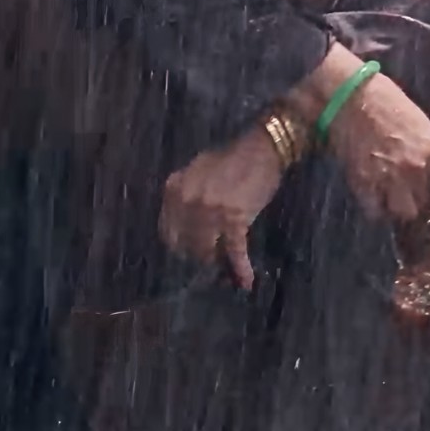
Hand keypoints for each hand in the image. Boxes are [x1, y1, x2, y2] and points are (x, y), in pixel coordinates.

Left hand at [160, 122, 284, 290]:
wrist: (262, 149)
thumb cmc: (231, 159)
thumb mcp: (196, 171)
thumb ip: (185, 194)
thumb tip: (184, 222)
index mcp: (174, 188)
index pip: (167, 230)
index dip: (178, 245)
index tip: (188, 252)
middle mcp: (186, 201)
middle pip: (185, 244)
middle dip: (197, 256)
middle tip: (209, 262)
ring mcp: (209, 211)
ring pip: (206, 250)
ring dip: (216, 262)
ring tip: (224, 270)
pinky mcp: (234, 219)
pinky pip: (235, 250)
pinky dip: (241, 267)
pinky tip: (246, 281)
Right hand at [318, 66, 429, 227]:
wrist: (351, 96)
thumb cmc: (388, 103)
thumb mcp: (422, 127)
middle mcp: (417, 169)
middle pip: (425, 207)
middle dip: (418, 205)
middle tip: (409, 198)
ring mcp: (390, 178)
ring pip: (402, 213)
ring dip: (396, 208)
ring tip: (389, 198)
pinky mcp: (364, 182)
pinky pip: (374, 211)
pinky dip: (374, 207)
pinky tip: (372, 196)